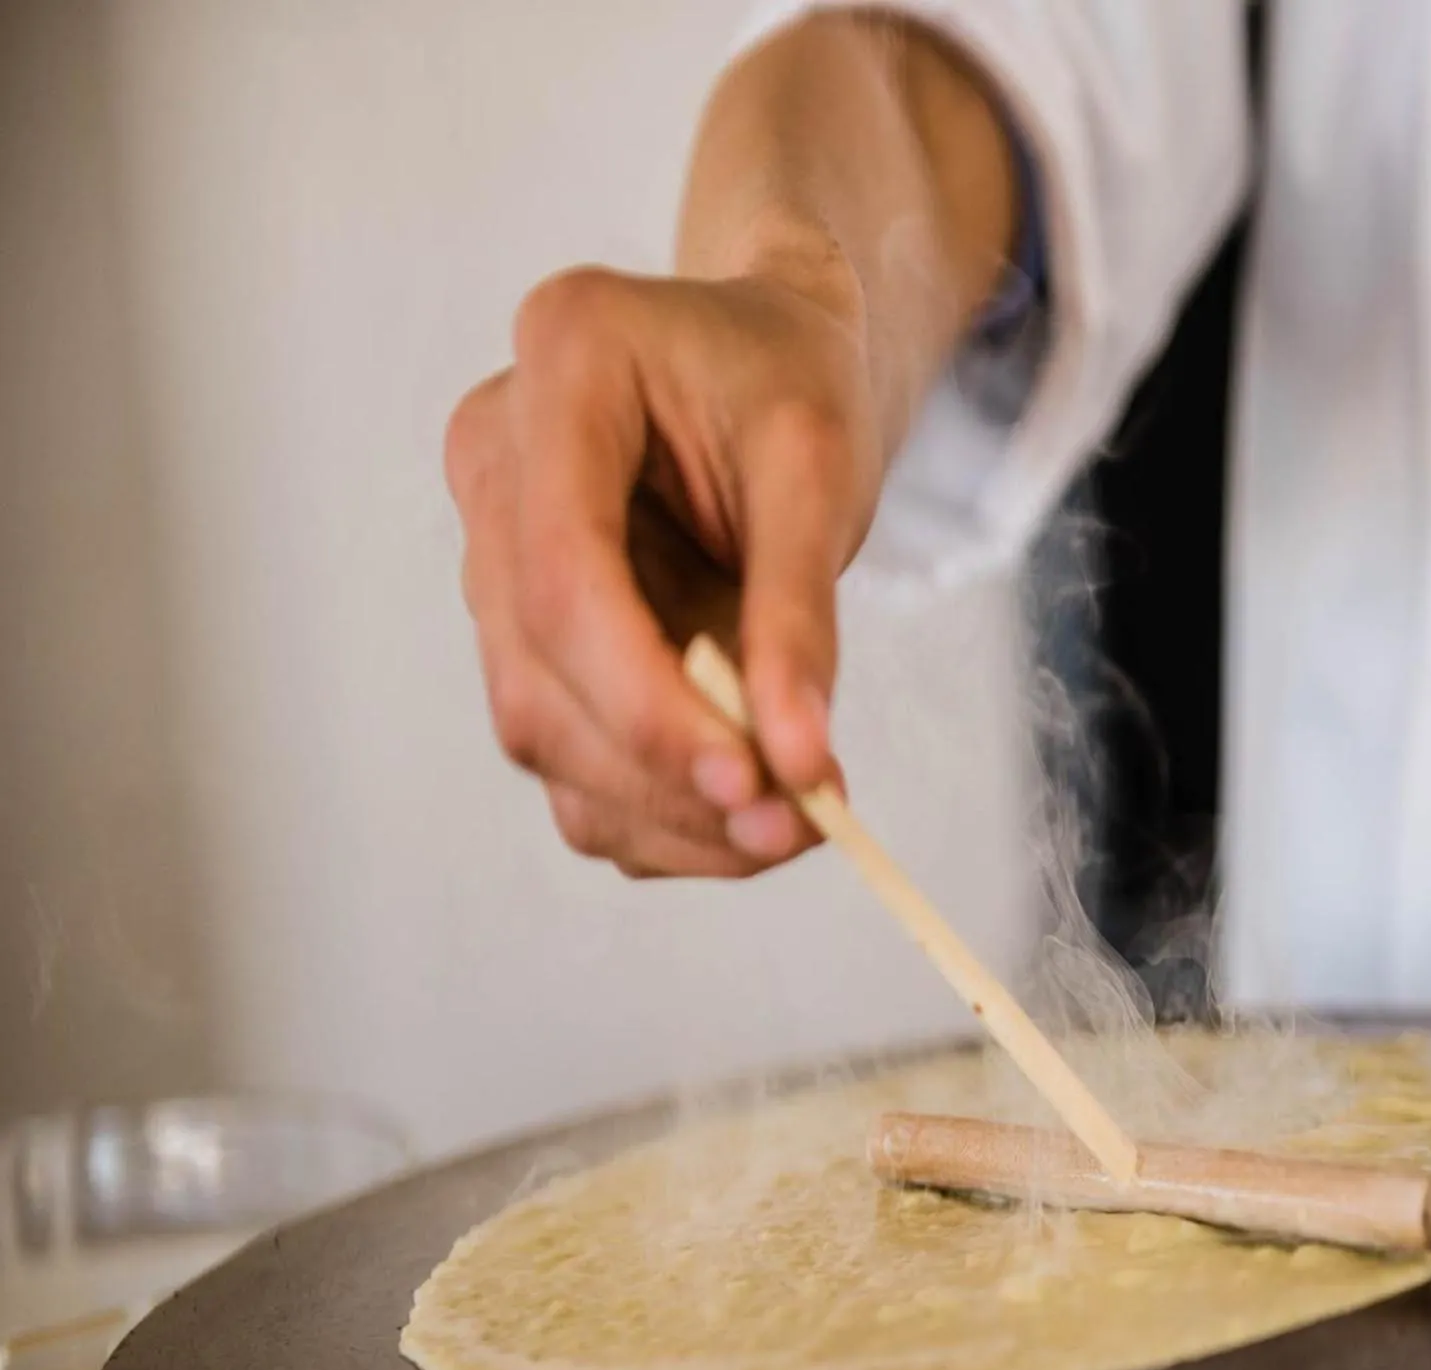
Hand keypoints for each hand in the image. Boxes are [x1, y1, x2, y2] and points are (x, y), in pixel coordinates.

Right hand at [445, 263, 881, 876]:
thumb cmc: (792, 386)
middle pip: (540, 670)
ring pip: (539, 730)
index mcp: (564, 363)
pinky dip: (652, 814)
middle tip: (792, 826)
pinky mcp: (520, 627)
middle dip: (665, 773)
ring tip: (785, 827)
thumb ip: (801, 616)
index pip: (563, 572)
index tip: (750, 782)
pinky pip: (565, 756)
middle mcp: (495, 460)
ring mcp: (490, 551)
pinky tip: (736, 825)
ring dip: (661, 811)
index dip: (646, 700)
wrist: (764, 365)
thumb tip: (798, 763)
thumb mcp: (822, 469)